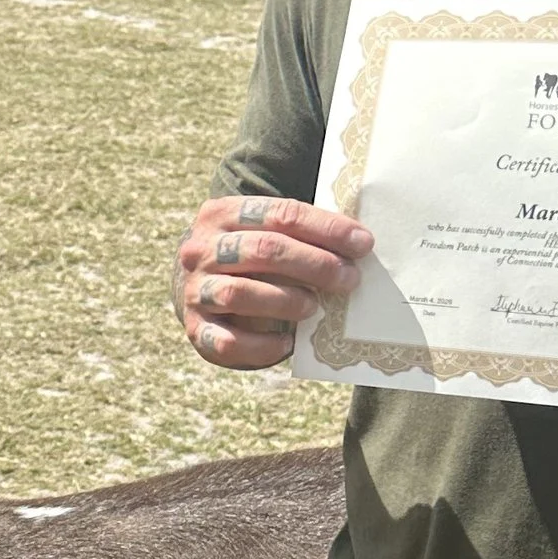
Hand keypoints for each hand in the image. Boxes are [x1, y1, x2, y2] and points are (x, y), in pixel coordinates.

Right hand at [175, 194, 374, 369]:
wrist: (199, 287)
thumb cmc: (249, 258)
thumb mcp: (266, 232)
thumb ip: (300, 234)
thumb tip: (359, 244)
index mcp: (223, 213)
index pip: (281, 214)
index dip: (326, 229)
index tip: (363, 244)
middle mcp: (201, 248)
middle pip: (262, 250)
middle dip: (314, 265)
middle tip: (349, 279)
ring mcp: (194, 288)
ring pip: (239, 293)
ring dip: (285, 301)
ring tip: (314, 307)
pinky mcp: (195, 327)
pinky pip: (226, 341)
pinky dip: (261, 346)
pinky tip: (286, 344)